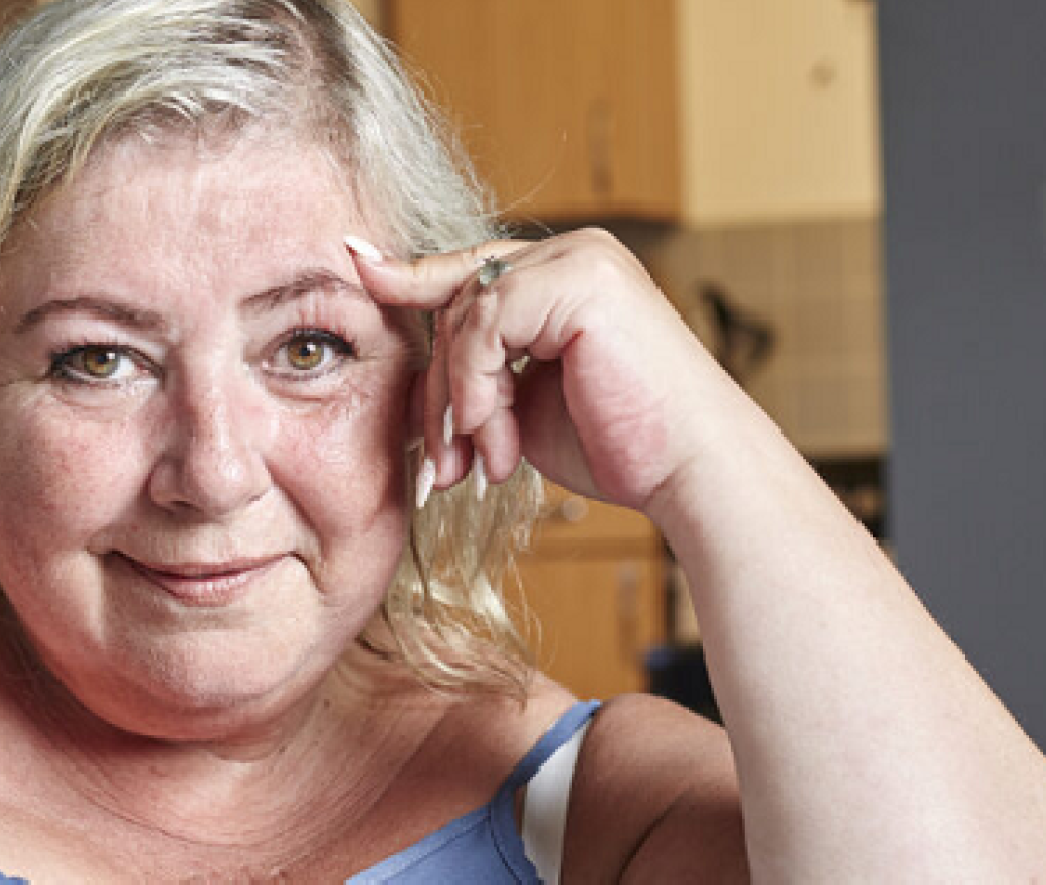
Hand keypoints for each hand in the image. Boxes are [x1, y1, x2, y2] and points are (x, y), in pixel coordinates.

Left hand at [349, 229, 751, 513]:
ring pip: (466, 316)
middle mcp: (574, 252)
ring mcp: (581, 258)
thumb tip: (419, 376)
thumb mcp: (526, 403)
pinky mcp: (581, 280)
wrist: (688, 471)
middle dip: (440, 392)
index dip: (410, 277)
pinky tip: (499, 438)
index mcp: (564, 273)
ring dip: (462, 404)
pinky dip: (478, 387)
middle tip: (442, 466)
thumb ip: (481, 371)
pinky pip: (487, 324)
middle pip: (456, 300)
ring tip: (483, 464)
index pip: (469, 275)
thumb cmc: (619, 445)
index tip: (357, 269)